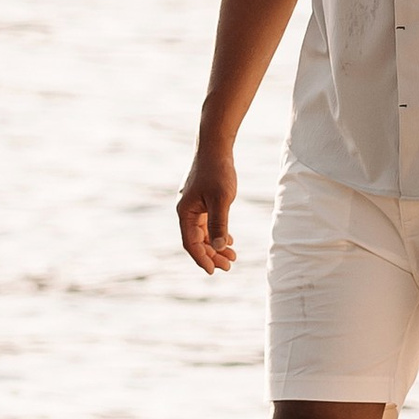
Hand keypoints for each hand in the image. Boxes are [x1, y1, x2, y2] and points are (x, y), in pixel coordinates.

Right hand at [176, 141, 238, 274]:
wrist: (215, 146)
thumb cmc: (218, 171)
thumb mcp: (221, 200)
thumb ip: (219, 224)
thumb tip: (217, 246)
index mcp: (186, 212)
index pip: (191, 243)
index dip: (202, 259)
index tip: (215, 271)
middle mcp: (186, 211)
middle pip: (197, 240)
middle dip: (212, 255)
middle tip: (229, 266)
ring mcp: (194, 205)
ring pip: (203, 233)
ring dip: (216, 245)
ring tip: (232, 256)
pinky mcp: (201, 200)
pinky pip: (206, 223)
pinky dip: (216, 233)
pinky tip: (228, 239)